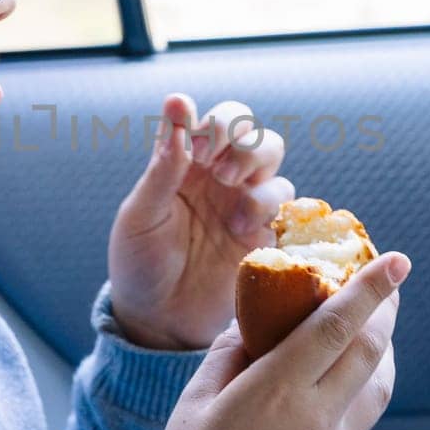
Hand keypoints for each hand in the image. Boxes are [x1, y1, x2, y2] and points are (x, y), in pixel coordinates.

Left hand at [108, 94, 293, 349]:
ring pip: (277, 168)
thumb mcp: (140, 216)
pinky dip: (273, 213)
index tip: (194, 137)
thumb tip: (177, 108)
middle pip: (256, 134)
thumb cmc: (139, 263)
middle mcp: (222, 178)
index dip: (216, 122)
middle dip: (243, 142)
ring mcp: (247, 207)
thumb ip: (162, 167)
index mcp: (189, 163)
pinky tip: (245, 234)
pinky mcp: (266, 240)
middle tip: (217, 170)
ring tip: (232, 212)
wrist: (157, 321)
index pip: (214, 120)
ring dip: (258, 180)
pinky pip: (289, 213)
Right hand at [149, 252, 410, 429]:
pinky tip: (337, 387)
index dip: (371, 289)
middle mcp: (316, 420)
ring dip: (383, 353)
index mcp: (276, 393)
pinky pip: (356, 426)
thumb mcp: (195, 405)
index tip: (396, 261)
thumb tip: (251, 322)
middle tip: (390, 285)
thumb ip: (228, 355)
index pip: (338, 326)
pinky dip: (357, 394)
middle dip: (386, 312)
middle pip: (371, 353)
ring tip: (375, 330)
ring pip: (377, 390)